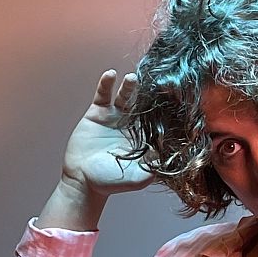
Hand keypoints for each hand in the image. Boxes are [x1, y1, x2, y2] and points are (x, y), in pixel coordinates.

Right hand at [60, 69, 155, 197]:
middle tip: (157, 81)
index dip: (164, 112)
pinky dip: (106, 84)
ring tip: (133, 77)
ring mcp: (114, 117)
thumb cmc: (112, 182)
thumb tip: (167, 153)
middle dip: (149, 93)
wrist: (84, 180)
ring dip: (129, 86)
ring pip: (125, 97)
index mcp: (145, 139)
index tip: (173, 99)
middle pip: (143, 104)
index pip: (158, 121)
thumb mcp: (139, 177)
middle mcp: (132, 125)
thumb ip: (153, 166)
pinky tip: (110, 74)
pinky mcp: (97, 113)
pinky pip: (103, 95)